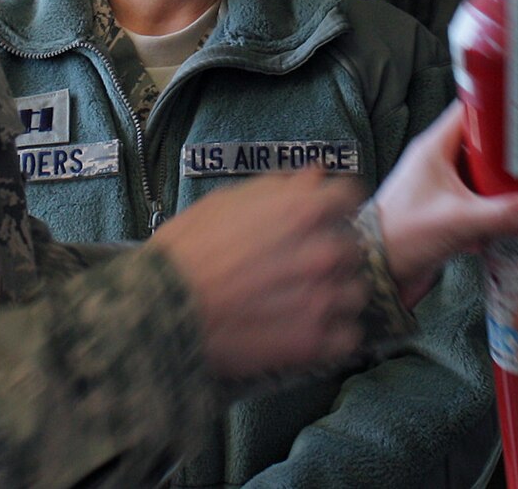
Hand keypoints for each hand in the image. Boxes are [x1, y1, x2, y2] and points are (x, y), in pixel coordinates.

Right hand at [151, 168, 369, 378]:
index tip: (321, 217)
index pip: (349, 197)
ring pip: (356, 292)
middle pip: (353, 246)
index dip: (333, 206)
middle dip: (331, 251)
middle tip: (300, 264)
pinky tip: (307, 329)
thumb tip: (314, 176)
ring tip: (303, 300)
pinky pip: (348, 336)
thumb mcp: (226, 202)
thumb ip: (278, 188)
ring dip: (336, 294)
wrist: (162, 308)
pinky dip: (333, 335)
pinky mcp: (314, 342)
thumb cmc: (186, 251)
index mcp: (303, 211)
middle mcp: (322, 251)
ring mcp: (322, 298)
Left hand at [372, 103, 517, 304]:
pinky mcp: (448, 213)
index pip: (473, 110)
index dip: (502, 107)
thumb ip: (507, 214)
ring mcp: (444, 188)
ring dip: (510, 185)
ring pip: (486, 176)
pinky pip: (481, 203)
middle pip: (486, 145)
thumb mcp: (459, 220)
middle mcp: (440, 162)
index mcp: (435, 146)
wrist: (374, 273)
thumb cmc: (402, 234)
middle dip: (515, 152)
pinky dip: (499, 210)